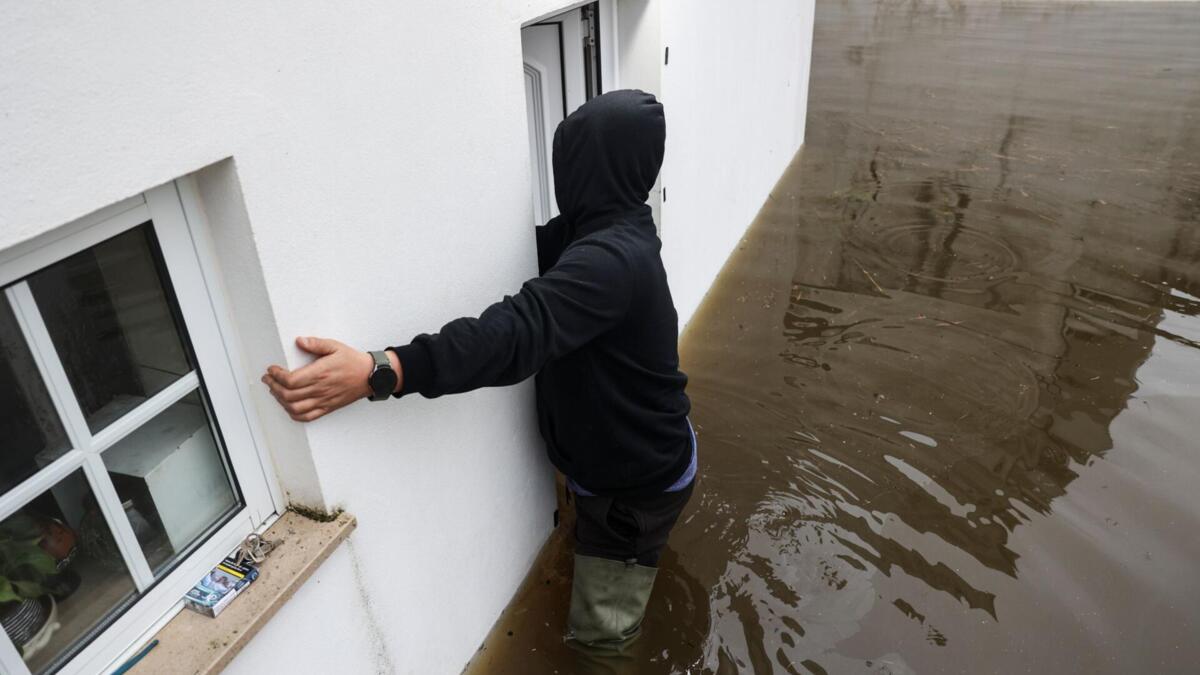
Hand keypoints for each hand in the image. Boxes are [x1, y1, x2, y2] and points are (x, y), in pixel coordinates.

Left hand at [262, 336, 377, 421]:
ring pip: (295, 408)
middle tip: (269, 379)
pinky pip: (307, 417)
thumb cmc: (353, 362)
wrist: (371, 376)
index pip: (291, 380)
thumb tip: (300, 341)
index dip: (276, 376)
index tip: (272, 370)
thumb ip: (316, 343)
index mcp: (320, 373)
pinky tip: (289, 406)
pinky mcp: (327, 407)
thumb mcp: (335, 346)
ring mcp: (323, 400)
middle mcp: (320, 389)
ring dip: (281, 401)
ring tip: (276, 391)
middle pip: (289, 395)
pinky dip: (294, 414)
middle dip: (273, 387)